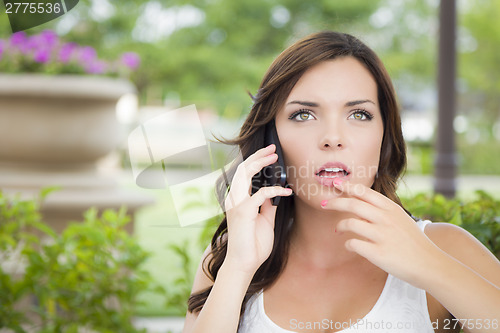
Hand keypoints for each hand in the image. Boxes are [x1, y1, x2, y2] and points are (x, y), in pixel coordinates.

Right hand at [223, 144, 292, 274]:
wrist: (244, 263)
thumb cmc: (253, 244)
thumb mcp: (264, 220)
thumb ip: (267, 205)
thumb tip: (274, 194)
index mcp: (237, 200)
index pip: (244, 174)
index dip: (256, 161)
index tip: (270, 155)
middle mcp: (234, 198)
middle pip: (243, 169)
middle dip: (258, 156)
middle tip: (273, 148)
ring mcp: (236, 204)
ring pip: (245, 174)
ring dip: (260, 163)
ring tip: (274, 156)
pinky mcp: (243, 211)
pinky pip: (261, 194)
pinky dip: (275, 190)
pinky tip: (286, 191)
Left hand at [321, 180, 440, 287]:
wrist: (429, 264)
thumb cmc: (413, 241)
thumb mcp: (400, 218)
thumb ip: (382, 210)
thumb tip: (359, 203)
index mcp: (391, 208)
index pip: (364, 191)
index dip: (347, 186)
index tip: (334, 183)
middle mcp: (385, 219)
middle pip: (352, 204)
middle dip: (334, 202)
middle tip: (324, 204)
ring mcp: (381, 235)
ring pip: (350, 223)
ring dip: (339, 226)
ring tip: (337, 230)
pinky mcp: (378, 253)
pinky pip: (353, 244)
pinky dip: (347, 243)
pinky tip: (349, 245)